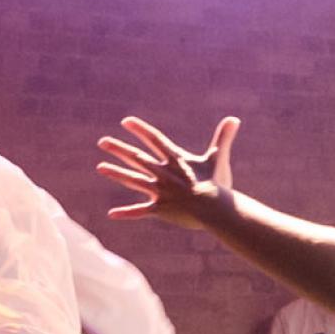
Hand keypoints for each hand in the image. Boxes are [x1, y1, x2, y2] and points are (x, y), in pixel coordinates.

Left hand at [99, 116, 240, 228]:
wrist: (213, 208)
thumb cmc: (217, 183)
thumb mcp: (218, 158)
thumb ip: (223, 138)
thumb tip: (234, 118)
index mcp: (175, 160)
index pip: (155, 140)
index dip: (141, 129)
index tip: (126, 122)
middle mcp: (162, 173)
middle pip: (137, 157)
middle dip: (119, 149)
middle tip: (102, 141)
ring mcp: (159, 191)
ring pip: (132, 180)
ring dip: (116, 173)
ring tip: (100, 167)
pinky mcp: (159, 208)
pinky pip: (139, 211)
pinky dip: (126, 213)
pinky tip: (112, 214)